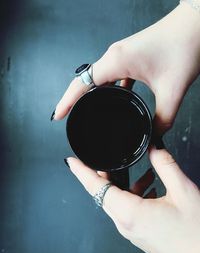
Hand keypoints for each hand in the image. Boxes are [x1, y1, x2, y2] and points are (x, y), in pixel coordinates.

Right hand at [53, 2, 199, 134]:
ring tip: (88, 112)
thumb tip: (154, 138)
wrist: (196, 25)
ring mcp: (121, 55)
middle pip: (85, 81)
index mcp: (117, 61)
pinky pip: (112, 76)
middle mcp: (115, 56)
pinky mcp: (130, 57)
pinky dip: (109, 89)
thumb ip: (162, 120)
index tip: (58, 115)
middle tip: (69, 117)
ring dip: (91, 94)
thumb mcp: (172, 91)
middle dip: (75, 99)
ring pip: (98, 78)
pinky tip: (115, 101)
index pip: (82, 83)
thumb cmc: (184, 46)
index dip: (67, 101)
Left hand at [66, 147, 199, 252]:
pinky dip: (134, 195)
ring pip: (117, 201)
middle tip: (110, 157)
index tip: (71, 161)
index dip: (81, 172)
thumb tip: (154, 147)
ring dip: (124, 184)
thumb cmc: (197, 237)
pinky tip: (150, 188)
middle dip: (104, 173)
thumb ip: (165, 164)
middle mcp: (126, 224)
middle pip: (104, 193)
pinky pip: (128, 210)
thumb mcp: (184, 192)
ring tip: (142, 171)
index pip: (96, 187)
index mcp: (130, 213)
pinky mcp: (140, 235)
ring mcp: (132, 232)